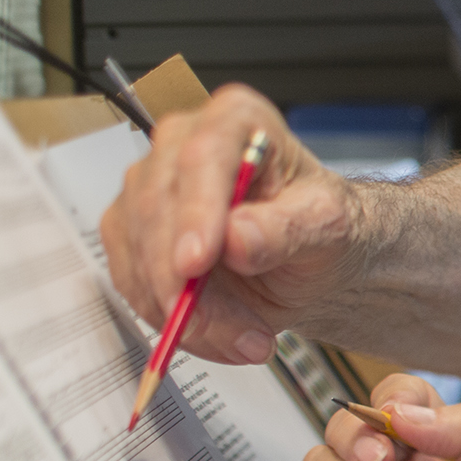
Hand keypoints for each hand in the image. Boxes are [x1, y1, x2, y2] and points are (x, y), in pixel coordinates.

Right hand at [98, 84, 360, 364]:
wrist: (309, 258)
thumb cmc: (320, 225)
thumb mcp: (328, 225)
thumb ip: (286, 229)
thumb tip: (237, 239)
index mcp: (236, 120)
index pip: (202, 158)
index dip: (195, 212)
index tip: (196, 264)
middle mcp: (181, 146)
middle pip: (156, 209)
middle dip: (187, 283)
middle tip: (235, 330)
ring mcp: (148, 190)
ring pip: (139, 255)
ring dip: (187, 314)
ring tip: (245, 340)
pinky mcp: (132, 236)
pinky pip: (132, 285)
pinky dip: (172, 323)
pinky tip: (218, 336)